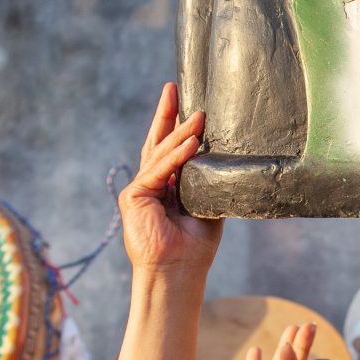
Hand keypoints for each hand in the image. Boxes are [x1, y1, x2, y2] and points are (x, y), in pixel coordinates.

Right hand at [117, 83, 221, 282]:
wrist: (178, 273)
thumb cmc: (194, 246)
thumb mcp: (208, 205)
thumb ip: (210, 181)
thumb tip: (226, 159)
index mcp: (166, 187)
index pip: (169, 150)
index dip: (176, 126)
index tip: (186, 102)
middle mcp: (150, 185)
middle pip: (157, 142)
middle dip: (166, 114)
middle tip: (173, 87)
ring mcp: (139, 189)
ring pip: (160, 153)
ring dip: (180, 132)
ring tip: (198, 115)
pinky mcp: (134, 196)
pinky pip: (158, 170)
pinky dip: (176, 156)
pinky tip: (192, 142)